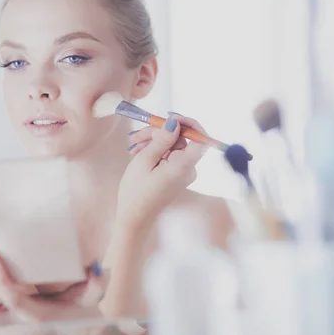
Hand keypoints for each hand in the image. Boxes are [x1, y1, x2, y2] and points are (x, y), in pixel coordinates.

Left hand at [0, 254, 106, 326]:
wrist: (76, 322)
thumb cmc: (83, 306)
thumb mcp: (93, 294)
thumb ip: (97, 283)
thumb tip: (96, 266)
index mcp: (37, 313)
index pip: (14, 299)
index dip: (1, 281)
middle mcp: (19, 318)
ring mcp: (11, 317)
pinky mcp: (7, 312)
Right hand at [118, 113, 208, 227]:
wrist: (134, 217)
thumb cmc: (136, 191)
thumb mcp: (144, 160)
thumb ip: (162, 139)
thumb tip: (174, 122)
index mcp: (184, 166)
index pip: (201, 138)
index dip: (188, 123)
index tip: (169, 117)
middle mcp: (189, 168)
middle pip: (181, 139)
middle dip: (159, 132)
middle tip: (136, 135)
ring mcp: (183, 171)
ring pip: (172, 145)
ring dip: (153, 141)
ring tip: (133, 147)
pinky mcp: (176, 173)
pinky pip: (169, 154)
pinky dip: (155, 150)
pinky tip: (138, 153)